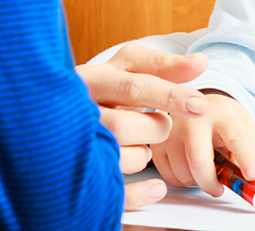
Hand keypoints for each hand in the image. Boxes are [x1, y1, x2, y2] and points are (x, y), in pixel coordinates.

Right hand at [75, 43, 209, 208]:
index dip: (170, 96)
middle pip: (124, 126)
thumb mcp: (127, 67)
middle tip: (158, 125)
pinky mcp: (74, 174)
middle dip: (154, 129)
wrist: (52, 109)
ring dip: (142, 156)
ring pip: (118, 158)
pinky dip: (138, 193)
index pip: (134, 87)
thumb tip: (202, 62)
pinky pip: (111, 191)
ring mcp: (73, 145)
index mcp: (92, 79)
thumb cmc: (102, 86)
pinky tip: (155, 187)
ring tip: (140, 144)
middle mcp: (78, 112)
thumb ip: (164, 66)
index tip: (200, 105)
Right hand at [151, 92, 254, 197]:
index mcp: (224, 114)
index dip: (246, 159)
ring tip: (204, 168)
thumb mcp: (246, 132)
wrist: (200, 106)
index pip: (237, 138)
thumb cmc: (224, 122)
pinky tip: (190, 167)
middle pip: (199, 159)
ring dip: (197, 181)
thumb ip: (248, 154)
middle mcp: (194, 118)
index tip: (253, 176)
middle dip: (210, 182)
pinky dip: (183, 180)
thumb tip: (244, 181)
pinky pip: (170, 176)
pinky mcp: (158, 142)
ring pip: (183, 172)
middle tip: (219, 188)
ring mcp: (173, 129)